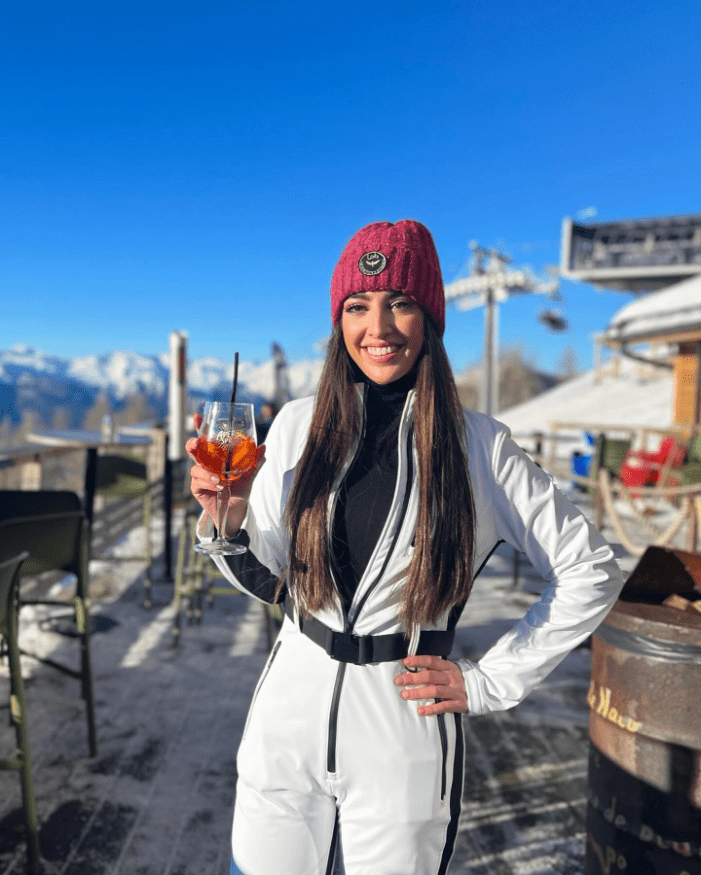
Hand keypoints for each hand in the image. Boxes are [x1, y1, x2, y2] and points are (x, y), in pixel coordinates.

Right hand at [186, 412, 265, 534]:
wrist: (236, 512)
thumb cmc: (240, 490)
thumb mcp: (250, 475)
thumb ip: (255, 461)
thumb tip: (263, 447)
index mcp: (216, 456)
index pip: (206, 439)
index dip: (200, 427)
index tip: (198, 416)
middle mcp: (205, 464)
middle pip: (193, 449)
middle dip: (193, 444)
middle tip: (197, 443)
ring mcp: (200, 476)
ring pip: (196, 467)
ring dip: (208, 472)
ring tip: (221, 479)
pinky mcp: (197, 488)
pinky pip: (198, 481)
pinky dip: (209, 482)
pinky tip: (219, 486)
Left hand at [394, 655, 467, 716]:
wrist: (475, 691)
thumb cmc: (452, 680)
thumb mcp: (445, 671)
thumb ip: (431, 669)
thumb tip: (408, 668)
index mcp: (447, 666)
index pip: (431, 661)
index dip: (418, 660)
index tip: (405, 662)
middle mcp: (451, 677)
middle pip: (430, 676)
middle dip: (413, 678)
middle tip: (398, 681)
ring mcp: (455, 690)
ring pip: (435, 691)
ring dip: (418, 693)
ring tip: (405, 695)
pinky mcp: (458, 704)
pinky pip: (443, 706)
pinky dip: (431, 709)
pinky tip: (420, 710)